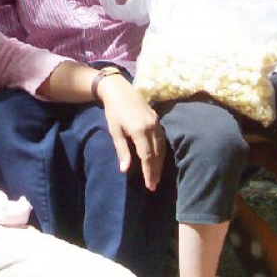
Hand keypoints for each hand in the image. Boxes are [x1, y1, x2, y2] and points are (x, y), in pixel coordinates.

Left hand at [95, 74, 164, 190]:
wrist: (119, 90)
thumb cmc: (113, 111)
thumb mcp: (115, 131)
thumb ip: (122, 150)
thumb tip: (125, 170)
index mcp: (140, 130)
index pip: (147, 156)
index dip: (148, 172)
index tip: (149, 185)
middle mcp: (151, 127)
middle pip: (157, 154)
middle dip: (155, 171)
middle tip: (154, 186)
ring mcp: (156, 122)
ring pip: (162, 147)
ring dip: (160, 163)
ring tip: (157, 177)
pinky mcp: (158, 119)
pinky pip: (162, 139)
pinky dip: (161, 152)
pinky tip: (158, 160)